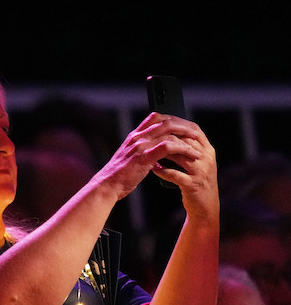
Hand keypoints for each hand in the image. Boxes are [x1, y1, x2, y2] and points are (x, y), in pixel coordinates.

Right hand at [97, 113, 216, 215]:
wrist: (107, 186)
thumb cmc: (118, 176)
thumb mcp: (129, 158)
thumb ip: (141, 150)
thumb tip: (156, 150)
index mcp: (134, 136)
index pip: (155, 118)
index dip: (172, 119)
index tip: (183, 127)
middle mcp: (137, 137)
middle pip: (166, 122)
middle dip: (184, 126)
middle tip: (196, 134)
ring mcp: (140, 146)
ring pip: (169, 133)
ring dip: (187, 139)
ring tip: (197, 147)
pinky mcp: (144, 156)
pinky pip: (168, 147)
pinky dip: (183, 149)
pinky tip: (191, 155)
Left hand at [150, 116, 218, 222]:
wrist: (205, 206)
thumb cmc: (196, 181)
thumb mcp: (196, 162)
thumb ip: (186, 147)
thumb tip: (169, 132)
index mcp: (208, 150)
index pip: (194, 130)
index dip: (178, 123)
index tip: (161, 120)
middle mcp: (207, 158)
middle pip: (186, 140)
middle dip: (167, 136)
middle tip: (150, 134)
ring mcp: (201, 172)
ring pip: (181, 156)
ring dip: (163, 152)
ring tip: (149, 150)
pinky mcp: (193, 185)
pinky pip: (175, 175)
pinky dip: (163, 171)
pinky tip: (153, 169)